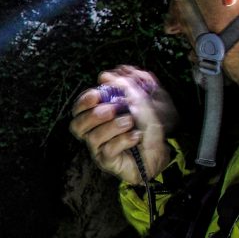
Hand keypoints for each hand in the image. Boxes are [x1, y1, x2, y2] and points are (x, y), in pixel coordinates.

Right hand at [69, 67, 177, 185]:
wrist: (160, 149)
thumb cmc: (147, 126)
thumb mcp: (139, 102)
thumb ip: (123, 87)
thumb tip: (104, 76)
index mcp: (97, 118)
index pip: (78, 110)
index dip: (83, 102)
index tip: (97, 94)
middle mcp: (94, 133)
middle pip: (77, 125)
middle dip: (93, 115)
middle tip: (111, 110)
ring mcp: (99, 149)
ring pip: (93, 137)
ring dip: (113, 127)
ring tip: (130, 122)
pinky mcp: (108, 162)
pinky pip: (108, 150)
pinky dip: (123, 140)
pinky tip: (136, 136)